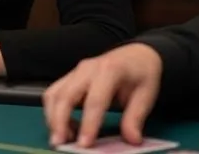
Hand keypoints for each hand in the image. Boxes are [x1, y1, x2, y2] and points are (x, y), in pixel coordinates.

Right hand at [43, 43, 163, 146]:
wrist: (135, 55)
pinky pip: (54, 93)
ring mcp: (75, 71)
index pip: (94, 100)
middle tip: (59, 143)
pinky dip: (53, 111)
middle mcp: (87, 69)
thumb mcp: (146, 95)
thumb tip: (131, 140)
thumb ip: (136, 117)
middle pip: (65, 95)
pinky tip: (64, 126)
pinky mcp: (69, 77)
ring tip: (61, 138)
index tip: (84, 144)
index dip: (88, 124)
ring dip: (52, 117)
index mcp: (109, 71)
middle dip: (59, 121)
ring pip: (54, 94)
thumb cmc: (141, 74)